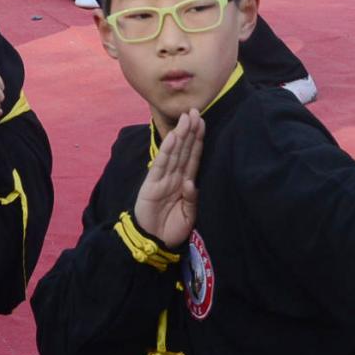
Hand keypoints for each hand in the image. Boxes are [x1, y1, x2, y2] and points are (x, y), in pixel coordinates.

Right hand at [134, 111, 203, 247]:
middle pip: (184, 150)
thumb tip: (191, 182)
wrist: (154, 243)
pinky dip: (166, 151)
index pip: (193, 157)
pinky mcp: (151, 184)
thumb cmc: (172, 229)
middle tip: (196, 111)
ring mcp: (162, 179)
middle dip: (190, 131)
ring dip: (180, 135)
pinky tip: (172, 138)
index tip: (203, 123)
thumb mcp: (189, 216)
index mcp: (185, 182)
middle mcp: (174, 176)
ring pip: (174, 153)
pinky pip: (160, 165)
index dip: (198, 140)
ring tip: (186, 118)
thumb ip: (192, 199)